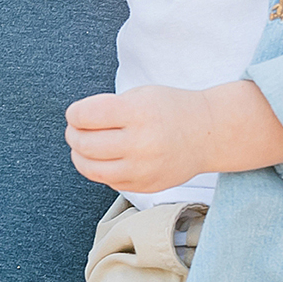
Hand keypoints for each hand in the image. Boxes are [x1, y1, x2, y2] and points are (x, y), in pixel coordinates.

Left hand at [64, 86, 213, 195]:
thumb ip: (108, 108)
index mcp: (138, 113)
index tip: (75, 113)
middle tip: (75, 129)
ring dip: (79, 156)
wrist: (209, 133)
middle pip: (84, 144)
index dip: (74, 114)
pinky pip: (108, 181)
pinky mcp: (146, 186)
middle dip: (73, 134)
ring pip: (91, 169)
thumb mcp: (141, 95)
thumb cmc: (170, 109)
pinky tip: (105, 158)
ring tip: (83, 146)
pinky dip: (99, 169)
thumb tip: (75, 124)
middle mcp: (140, 143)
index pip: (86, 116)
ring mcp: (143, 169)